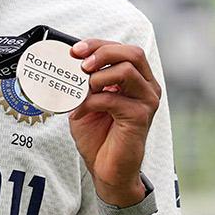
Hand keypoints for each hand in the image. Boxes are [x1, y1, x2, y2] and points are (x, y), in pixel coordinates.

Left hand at [67, 39, 161, 205]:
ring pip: (126, 71)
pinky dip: (90, 102)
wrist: (106, 169)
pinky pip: (113, 98)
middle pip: (132, 53)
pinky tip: (78, 113)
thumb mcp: (86, 101)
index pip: (122, 49)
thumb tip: (67, 61)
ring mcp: (147, 101)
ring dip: (96, 78)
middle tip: (81, 65)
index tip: (74, 51)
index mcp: (136, 79)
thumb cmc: (98, 136)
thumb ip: (82, 81)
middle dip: (101, 52)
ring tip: (81, 92)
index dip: (97, 45)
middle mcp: (146, 86)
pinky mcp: (140, 116)